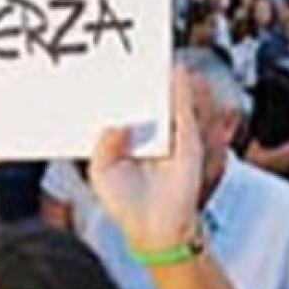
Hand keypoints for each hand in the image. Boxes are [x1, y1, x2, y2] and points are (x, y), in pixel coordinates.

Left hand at [90, 67, 203, 253]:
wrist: (154, 230)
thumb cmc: (127, 206)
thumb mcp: (101, 173)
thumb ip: (103, 144)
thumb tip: (117, 122)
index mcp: (130, 144)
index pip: (128, 111)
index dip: (122, 93)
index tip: (113, 71)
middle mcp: (152, 138)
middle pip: (150, 102)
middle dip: (146, 81)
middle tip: (140, 59)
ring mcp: (171, 139)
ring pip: (172, 102)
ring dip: (170, 81)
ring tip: (164, 59)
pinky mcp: (187, 143)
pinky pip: (186, 111)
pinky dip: (183, 92)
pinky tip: (176, 74)